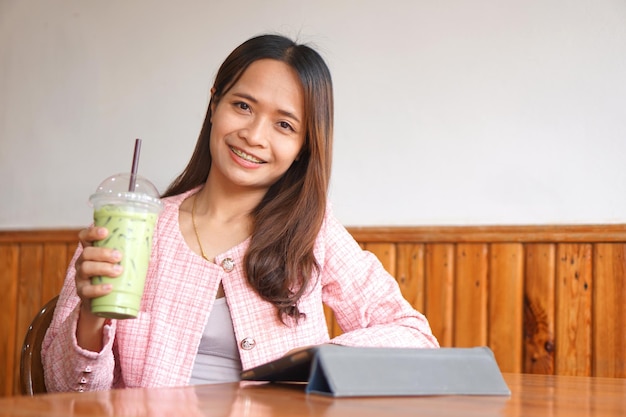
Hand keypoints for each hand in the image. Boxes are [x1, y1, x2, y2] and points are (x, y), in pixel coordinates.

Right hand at [74, 226, 122, 351]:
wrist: (106, 304)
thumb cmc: (117, 278)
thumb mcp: (122, 264)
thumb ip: (132, 254)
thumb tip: (150, 243)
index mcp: (92, 252)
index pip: (84, 237)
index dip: (92, 232)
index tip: (106, 232)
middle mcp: (83, 263)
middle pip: (87, 253)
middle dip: (103, 253)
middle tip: (119, 256)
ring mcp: (81, 278)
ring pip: (86, 269)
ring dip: (103, 268)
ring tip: (119, 270)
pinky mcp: (83, 294)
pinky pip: (87, 291)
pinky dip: (98, 289)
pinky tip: (110, 288)